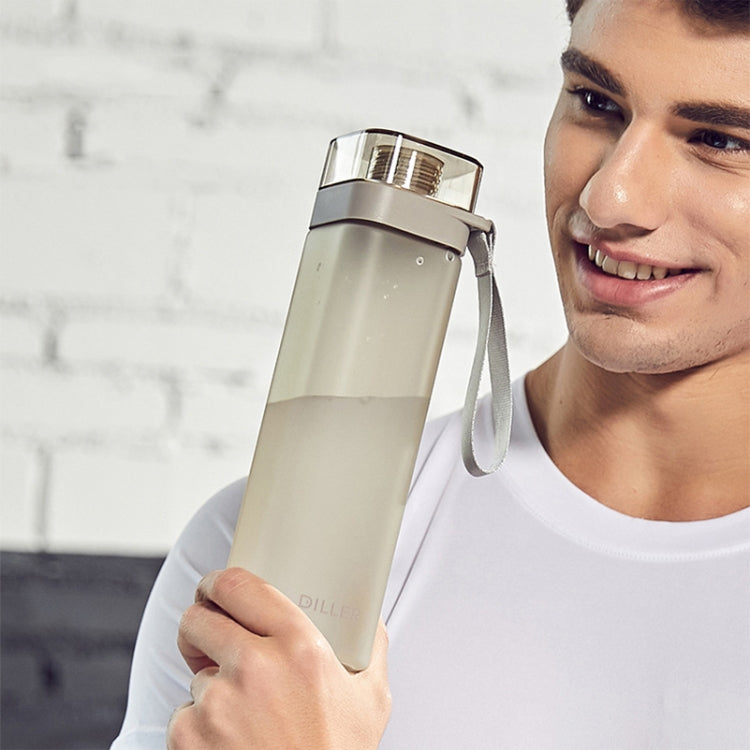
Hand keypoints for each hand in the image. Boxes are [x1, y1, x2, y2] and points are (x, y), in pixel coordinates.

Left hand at [167, 567, 390, 748]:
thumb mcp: (372, 699)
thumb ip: (371, 649)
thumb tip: (371, 622)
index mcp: (299, 645)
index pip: (239, 586)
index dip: (219, 581)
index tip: (215, 587)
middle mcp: (254, 667)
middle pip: (198, 620)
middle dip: (200, 625)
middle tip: (211, 638)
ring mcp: (217, 703)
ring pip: (195, 673)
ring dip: (211, 686)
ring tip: (243, 713)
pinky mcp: (189, 737)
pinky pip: (183, 714)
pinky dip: (199, 725)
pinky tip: (231, 740)